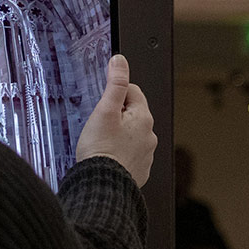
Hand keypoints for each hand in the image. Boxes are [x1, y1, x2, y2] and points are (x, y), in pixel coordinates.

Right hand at [74, 55, 154, 186]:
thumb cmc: (101, 150)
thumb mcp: (105, 110)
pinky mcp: (139, 170)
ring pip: (131, 135)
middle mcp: (150, 136)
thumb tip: (121, 61)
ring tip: (101, 143)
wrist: (103, 187)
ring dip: (119, 135)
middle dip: (116, 116)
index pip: (132, 91)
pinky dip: (120, 153)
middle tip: (99, 125)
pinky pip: (130, 154)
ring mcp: (146, 154)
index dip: (115, 93)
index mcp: (143, 118)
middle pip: (132, 114)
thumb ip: (115, 84)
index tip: (103, 103)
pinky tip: (107, 157)